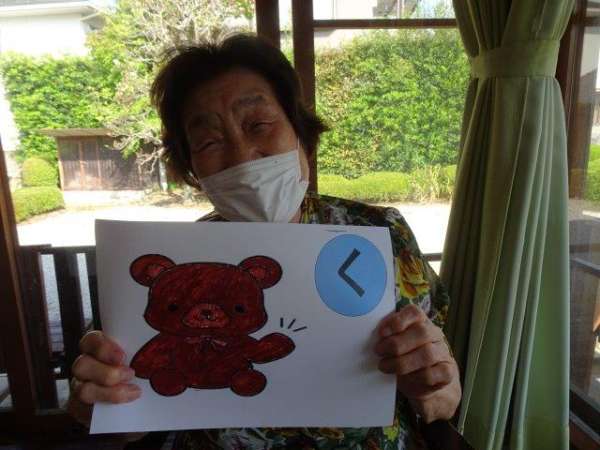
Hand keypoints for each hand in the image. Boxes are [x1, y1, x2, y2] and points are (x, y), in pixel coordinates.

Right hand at [67, 331, 141, 426]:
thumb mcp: (141, 355)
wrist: (132, 402)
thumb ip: (147, 346)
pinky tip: (124, 406)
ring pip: (82, 390)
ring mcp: (80, 387)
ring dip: (108, 393)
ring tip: (133, 392)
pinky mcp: (80, 408)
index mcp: (98, 348)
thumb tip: (171, 339)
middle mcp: (85, 366)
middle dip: (106, 372)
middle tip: (131, 374)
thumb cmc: (139, 370)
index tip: (122, 356)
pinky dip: (106, 407)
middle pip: (81, 365)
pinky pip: (85, 410)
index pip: (91, 340)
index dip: (103, 347)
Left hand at [375, 304, 460, 422]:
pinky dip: (414, 377)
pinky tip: (405, 378)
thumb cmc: (406, 356)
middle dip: (396, 344)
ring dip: (402, 362)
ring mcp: (443, 353)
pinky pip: (432, 374)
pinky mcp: (446, 373)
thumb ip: (387, 336)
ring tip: (385, 366)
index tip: (382, 333)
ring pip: (427, 354)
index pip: (415, 312)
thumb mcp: (395, 343)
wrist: (428, 382)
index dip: (398, 320)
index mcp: (421, 322)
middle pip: (421, 332)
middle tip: (379, 352)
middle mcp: (434, 334)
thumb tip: (371, 336)